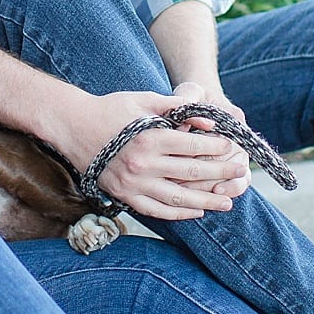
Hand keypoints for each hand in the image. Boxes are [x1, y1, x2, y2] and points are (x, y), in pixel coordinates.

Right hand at [63, 82, 252, 221]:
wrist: (73, 126)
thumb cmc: (111, 109)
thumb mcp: (145, 100)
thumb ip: (178, 108)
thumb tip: (209, 120)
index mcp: (149, 137)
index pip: (193, 146)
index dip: (216, 147)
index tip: (232, 147)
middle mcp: (143, 164)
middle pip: (191, 173)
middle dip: (220, 174)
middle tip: (241, 173)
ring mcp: (133, 183)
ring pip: (177, 198)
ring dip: (206, 201)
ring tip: (227, 203)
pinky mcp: (124, 196)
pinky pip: (156, 210)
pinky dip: (179, 214)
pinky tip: (196, 211)